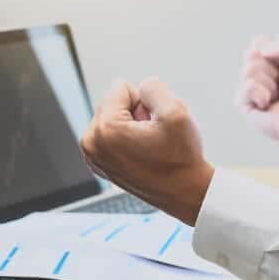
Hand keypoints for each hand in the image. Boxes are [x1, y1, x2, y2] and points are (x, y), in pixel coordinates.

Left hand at [80, 78, 213, 225]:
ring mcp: (93, 156)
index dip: (144, 101)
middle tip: (154, 136)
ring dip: (132, 125)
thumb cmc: (181, 158)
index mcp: (106, 130)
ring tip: (149, 145)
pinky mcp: (99, 163)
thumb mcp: (176, 111)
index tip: (154, 124)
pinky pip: (112, 134)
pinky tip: (142, 154)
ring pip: (113, 117)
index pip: (120, 87)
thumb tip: (141, 86)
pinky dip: (127, 139)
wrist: (185, 193)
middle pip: (113, 102)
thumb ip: (153, 87)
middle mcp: (92, 143)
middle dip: (135, 113)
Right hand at [235, 34, 278, 149]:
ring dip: (270, 83)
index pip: (258, 41)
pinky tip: (267, 104)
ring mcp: (245, 86)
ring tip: (276, 94)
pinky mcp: (241, 102)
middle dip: (272, 67)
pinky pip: (248, 86)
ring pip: (249, 70)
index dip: (274, 52)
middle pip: (251, 53)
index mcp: (264, 58)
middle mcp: (252, 71)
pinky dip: (262, 94)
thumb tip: (263, 51)